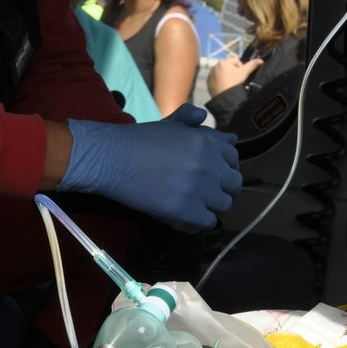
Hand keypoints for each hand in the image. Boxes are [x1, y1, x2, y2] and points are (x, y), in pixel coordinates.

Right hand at [58, 104, 242, 231]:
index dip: (224, 168)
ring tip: (193, 205)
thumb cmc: (139, 140)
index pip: (233, 159)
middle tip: (205, 193)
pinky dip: (197, 222)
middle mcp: (209, 164)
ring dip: (210, 206)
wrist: (113, 159)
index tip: (212, 175)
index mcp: (208, 142)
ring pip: (223, 206)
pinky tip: (183, 217)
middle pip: (234, 185)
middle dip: (222, 189)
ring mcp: (200, 189)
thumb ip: (197, 124)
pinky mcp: (187, 210)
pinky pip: (207, 223)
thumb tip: (230, 137)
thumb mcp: (171, 124)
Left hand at [207, 56, 262, 96]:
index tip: (240, 75)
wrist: (225, 97)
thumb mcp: (244, 73)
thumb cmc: (234, 83)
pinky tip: (224, 87)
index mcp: (224, 62)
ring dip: (226, 76)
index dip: (240, 67)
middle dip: (232, 71)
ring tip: (230, 84)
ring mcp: (211, 74)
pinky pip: (215, 79)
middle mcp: (215, 66)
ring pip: (221, 72)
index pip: (235, 60)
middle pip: (228, 66)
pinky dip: (220, 81)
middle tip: (235, 80)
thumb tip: (261, 60)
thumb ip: (252, 65)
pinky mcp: (208, 81)